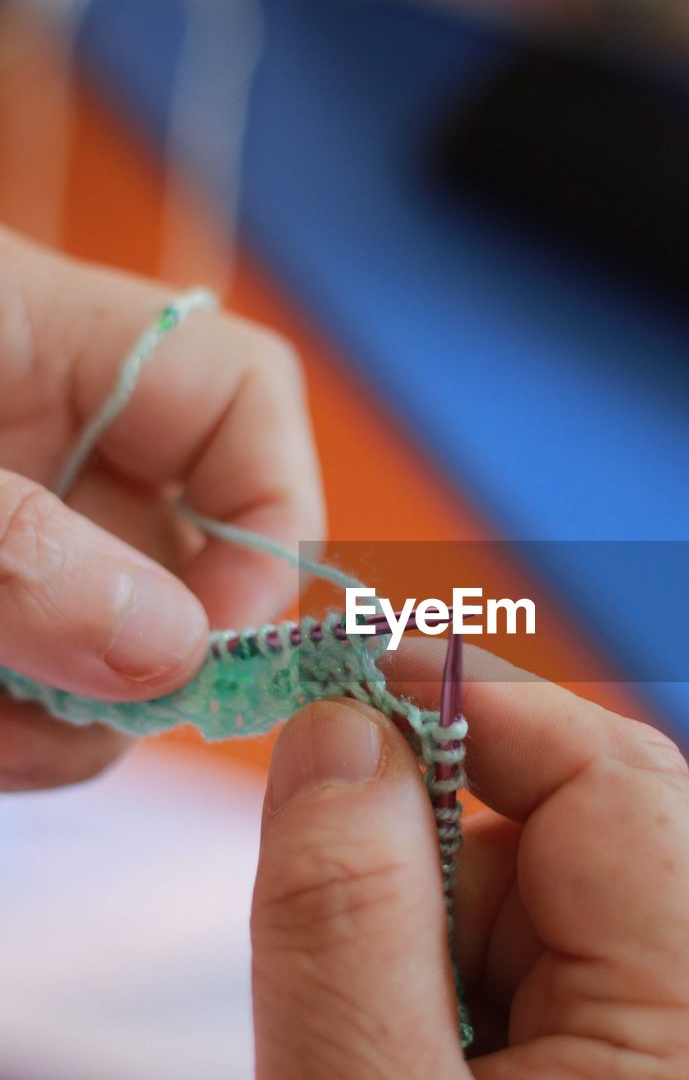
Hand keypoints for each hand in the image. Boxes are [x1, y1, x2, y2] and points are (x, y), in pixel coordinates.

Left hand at [0, 227, 323, 788]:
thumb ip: (21, 551)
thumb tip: (174, 651)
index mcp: (51, 342)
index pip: (245, 394)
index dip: (272, 511)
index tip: (217, 637)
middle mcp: (55, 445)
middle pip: (193, 554)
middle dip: (159, 660)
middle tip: (85, 715)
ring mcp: (20, 541)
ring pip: (124, 650)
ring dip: (76, 721)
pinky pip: (50, 695)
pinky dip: (23, 738)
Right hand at [239, 645, 688, 1079]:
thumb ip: (345, 914)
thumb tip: (340, 728)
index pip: (612, 786)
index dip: (477, 708)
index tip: (341, 685)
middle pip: (579, 841)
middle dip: (438, 836)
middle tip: (317, 900)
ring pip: (536, 914)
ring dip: (422, 935)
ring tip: (355, 1071)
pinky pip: (520, 995)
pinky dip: (431, 1001)